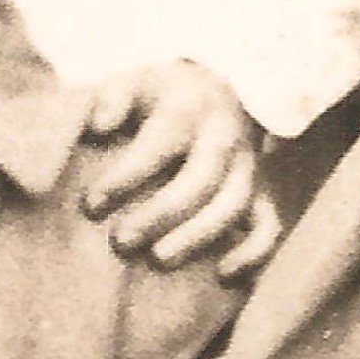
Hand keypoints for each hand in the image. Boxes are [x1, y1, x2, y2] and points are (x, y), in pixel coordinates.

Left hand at [73, 59, 280, 274]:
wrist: (218, 89)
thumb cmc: (162, 97)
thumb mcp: (134, 83)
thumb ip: (112, 100)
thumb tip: (98, 127)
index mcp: (187, 110)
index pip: (159, 144)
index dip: (126, 177)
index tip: (91, 204)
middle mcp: (222, 139)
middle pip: (199, 180)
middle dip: (161, 214)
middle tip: (122, 242)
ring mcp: (247, 168)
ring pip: (232, 205)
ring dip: (198, 236)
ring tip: (160, 260)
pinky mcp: (261, 193)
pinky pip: (268, 226)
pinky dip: (252, 253)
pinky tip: (223, 275)